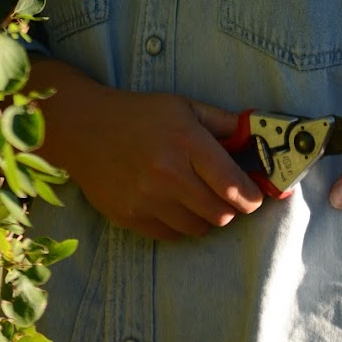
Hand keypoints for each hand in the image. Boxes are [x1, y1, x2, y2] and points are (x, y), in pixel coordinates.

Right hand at [31, 60, 262, 240]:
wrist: (84, 128)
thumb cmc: (139, 114)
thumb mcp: (184, 106)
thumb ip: (224, 122)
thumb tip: (257, 134)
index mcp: (187, 141)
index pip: (233, 185)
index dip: (252, 197)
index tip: (256, 196)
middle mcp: (169, 174)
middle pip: (221, 213)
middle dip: (231, 207)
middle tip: (226, 195)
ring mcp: (147, 199)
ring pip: (198, 228)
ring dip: (206, 216)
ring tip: (196, 196)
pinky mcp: (130, 217)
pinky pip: (171, 235)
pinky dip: (180, 224)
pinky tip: (172, 203)